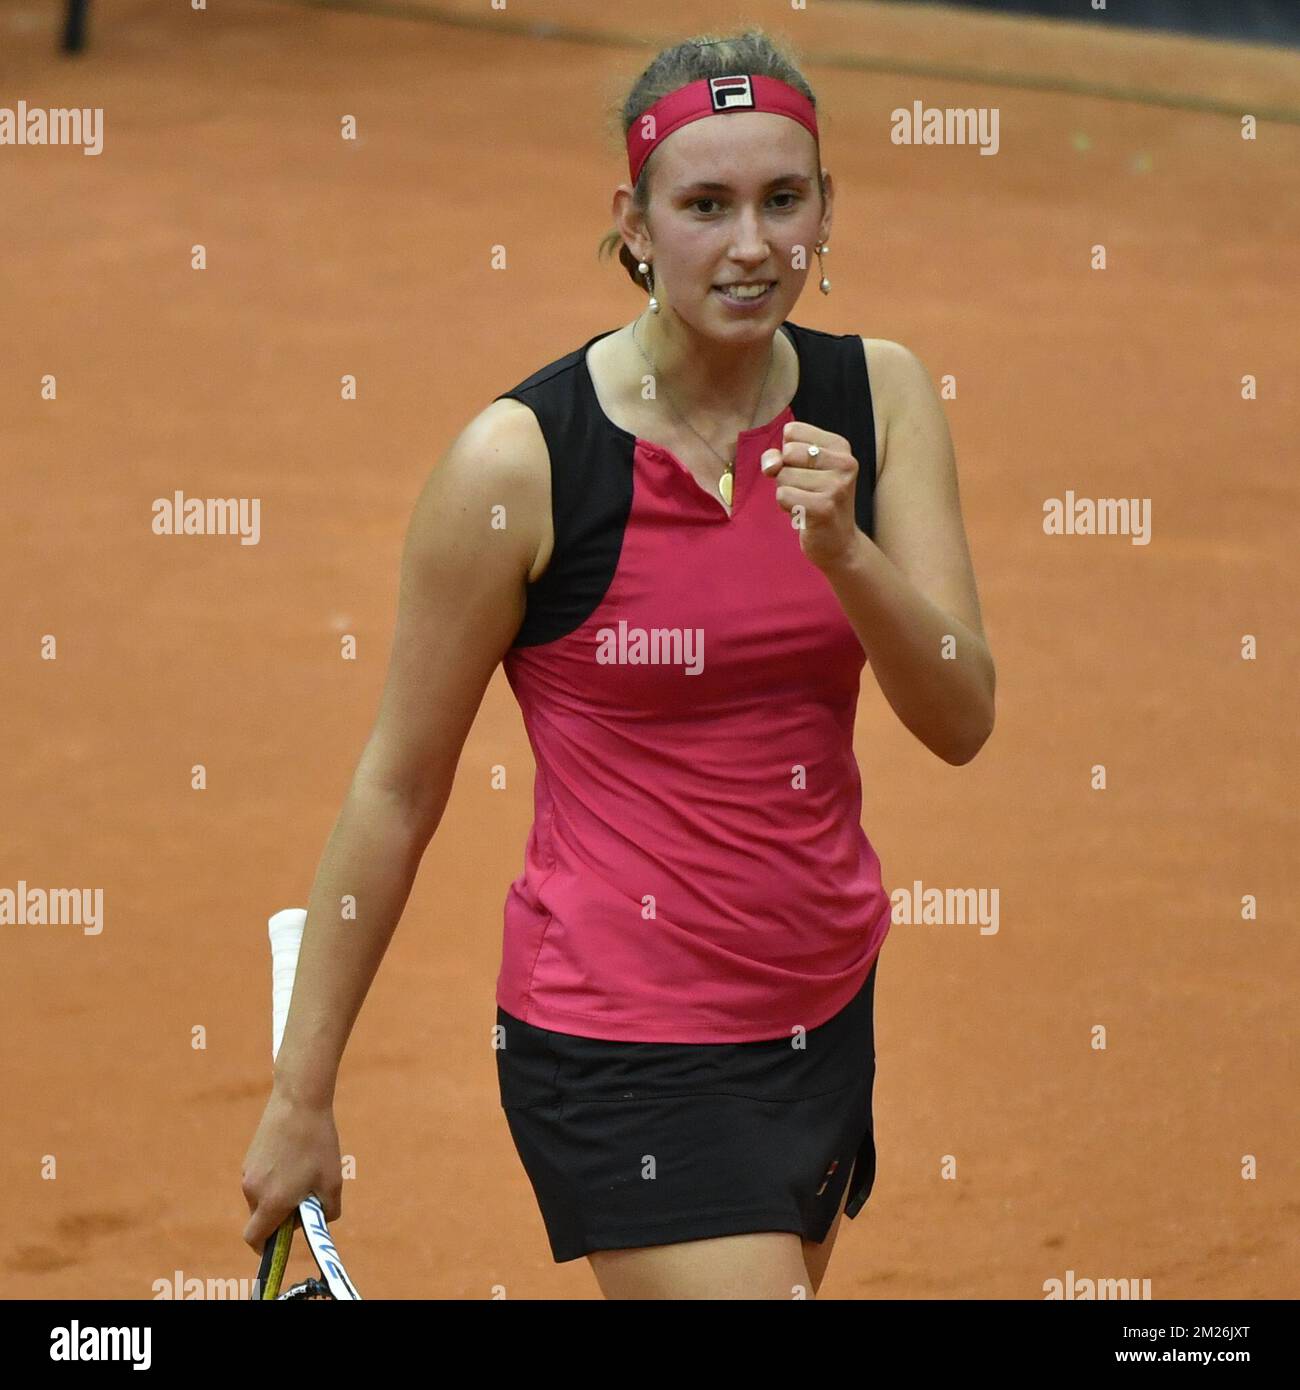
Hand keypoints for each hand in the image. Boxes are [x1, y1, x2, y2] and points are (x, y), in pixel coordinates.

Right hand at [240, 1085, 342, 1251]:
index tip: (280, 1243)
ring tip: (304, 1170)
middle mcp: (253, 1190)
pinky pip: (262, 1179)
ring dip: (279, 1195)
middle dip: (280, 1218)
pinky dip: (275, 1178)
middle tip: (306, 1199)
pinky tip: (295, 1156)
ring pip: (262, 1197)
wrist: (299, 1100)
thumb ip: (327, 1212)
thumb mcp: (332, 1182)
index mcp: (271, 1202)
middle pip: (261, 1218)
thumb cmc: (318, 1143)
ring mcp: (248, 1172)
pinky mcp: (250, 1157)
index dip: (266, 1248)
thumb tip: (318, 1221)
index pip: (255, 1239)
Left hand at [760, 421, 861, 572]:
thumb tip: (771, 464)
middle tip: (806, 490)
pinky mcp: (824, 508)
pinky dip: (786, 507)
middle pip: (787, 453)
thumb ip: (780, 456)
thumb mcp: (800, 470)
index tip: (805, 471)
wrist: (839, 544)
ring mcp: (837, 486)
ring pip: (783, 476)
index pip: (792, 431)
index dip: (786, 453)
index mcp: (840, 446)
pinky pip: (783, 496)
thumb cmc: (817, 501)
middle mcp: (844, 462)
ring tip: (807, 503)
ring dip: (787, 493)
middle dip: (786, 474)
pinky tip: (804, 514)